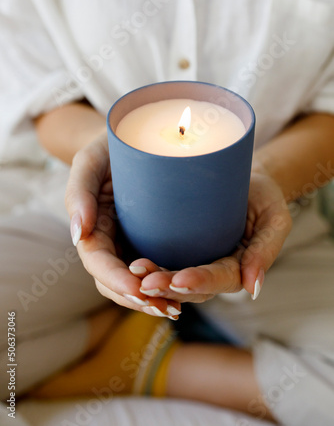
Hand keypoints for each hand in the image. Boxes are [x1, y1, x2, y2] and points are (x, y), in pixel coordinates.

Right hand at [65, 132, 180, 318]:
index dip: (115, 279)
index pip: (98, 262)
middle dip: (137, 299)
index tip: (138, 289)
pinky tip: (185, 293)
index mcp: (93, 227)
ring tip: (176, 308)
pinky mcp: (154, 242)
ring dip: (154, 300)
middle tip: (165, 308)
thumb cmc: (110, 148)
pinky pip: (158, 270)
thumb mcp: (91, 161)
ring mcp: (132, 245)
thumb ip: (78, 192)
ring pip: (137, 284)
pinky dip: (168, 287)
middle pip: (116, 282)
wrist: (135, 138)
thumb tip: (78, 234)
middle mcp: (111, 242)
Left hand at [130, 163, 291, 302]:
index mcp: (236, 268)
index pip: (219, 280)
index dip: (199, 282)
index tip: (179, 280)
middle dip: (167, 286)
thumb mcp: (274, 218)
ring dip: (150, 280)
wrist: (241, 177)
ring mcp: (190, 262)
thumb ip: (266, 250)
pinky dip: (144, 267)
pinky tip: (127, 263)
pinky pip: (158, 262)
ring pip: (169, 280)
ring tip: (133, 271)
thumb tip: (253, 288)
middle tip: (145, 282)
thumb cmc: (261, 197)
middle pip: (189, 287)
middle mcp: (210, 271)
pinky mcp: (174, 249)